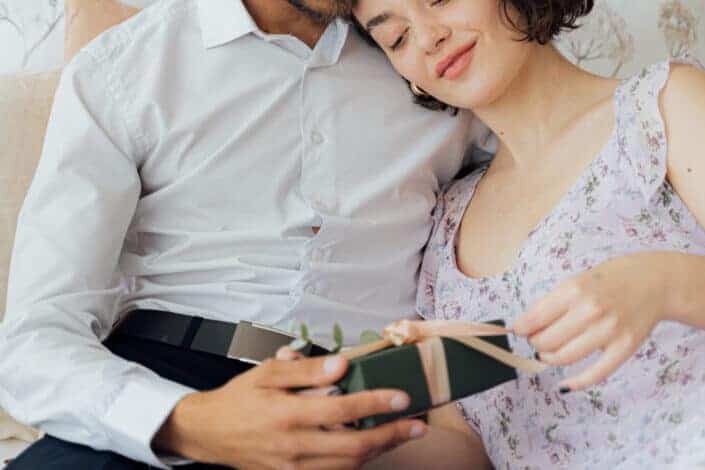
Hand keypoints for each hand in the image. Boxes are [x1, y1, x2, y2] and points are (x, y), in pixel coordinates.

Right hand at [154, 353, 425, 469]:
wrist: (209, 433)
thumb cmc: (239, 399)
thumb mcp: (267, 373)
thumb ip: (304, 370)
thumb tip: (341, 366)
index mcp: (287, 415)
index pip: (343, 411)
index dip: (377, 404)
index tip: (403, 397)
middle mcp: (294, 446)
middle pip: (353, 447)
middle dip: (391, 436)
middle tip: (418, 425)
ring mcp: (293, 468)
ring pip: (347, 466)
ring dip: (379, 452)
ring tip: (401, 435)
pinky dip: (355, 464)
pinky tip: (370, 449)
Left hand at [513, 253, 669, 391]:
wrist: (652, 282)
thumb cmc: (608, 281)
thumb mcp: (574, 282)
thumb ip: (550, 304)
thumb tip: (524, 327)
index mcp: (573, 291)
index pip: (534, 319)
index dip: (521, 328)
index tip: (519, 330)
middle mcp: (590, 311)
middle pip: (546, 341)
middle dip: (535, 343)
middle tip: (538, 340)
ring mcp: (609, 331)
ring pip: (564, 358)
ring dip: (549, 358)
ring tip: (550, 352)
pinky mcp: (624, 348)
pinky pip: (595, 374)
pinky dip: (575, 383)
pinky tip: (565, 384)